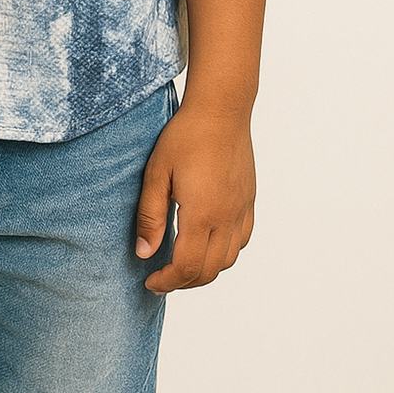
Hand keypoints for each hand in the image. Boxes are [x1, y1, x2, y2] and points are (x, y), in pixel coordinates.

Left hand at [135, 100, 255, 292]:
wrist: (221, 110)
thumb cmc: (185, 136)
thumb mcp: (156, 173)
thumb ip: (149, 216)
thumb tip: (144, 253)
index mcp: (201, 214)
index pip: (186, 267)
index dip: (166, 282)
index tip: (149, 281)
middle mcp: (226, 218)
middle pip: (208, 271)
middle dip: (183, 282)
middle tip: (162, 277)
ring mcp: (241, 210)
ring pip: (228, 260)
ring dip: (205, 270)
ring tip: (182, 263)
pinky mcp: (248, 201)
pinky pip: (241, 241)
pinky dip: (224, 253)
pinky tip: (207, 243)